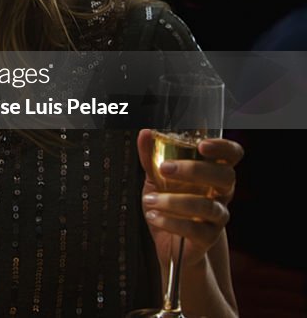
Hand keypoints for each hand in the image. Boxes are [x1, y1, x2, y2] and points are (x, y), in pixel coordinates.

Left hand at [137, 129, 242, 267]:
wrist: (170, 243)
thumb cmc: (168, 205)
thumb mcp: (157, 178)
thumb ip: (152, 157)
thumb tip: (145, 134)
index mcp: (212, 173)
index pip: (231, 155)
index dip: (223, 147)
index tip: (201, 145)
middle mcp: (221, 193)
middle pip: (225, 177)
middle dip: (195, 170)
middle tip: (165, 168)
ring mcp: (217, 216)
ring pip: (208, 205)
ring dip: (174, 201)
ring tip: (149, 200)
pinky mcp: (208, 237)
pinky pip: (196, 229)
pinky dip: (171, 221)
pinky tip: (153, 216)